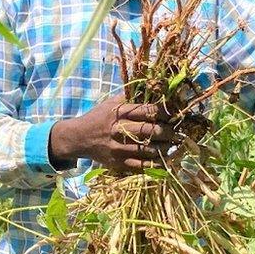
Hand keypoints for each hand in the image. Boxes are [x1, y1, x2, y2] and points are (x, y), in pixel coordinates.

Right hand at [49, 95, 178, 172]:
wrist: (79, 138)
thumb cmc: (99, 117)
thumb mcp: (110, 103)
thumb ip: (130, 97)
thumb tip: (152, 88)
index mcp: (119, 112)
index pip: (147, 111)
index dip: (163, 113)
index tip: (171, 115)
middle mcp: (119, 129)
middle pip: (149, 131)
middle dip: (167, 132)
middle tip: (175, 132)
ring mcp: (118, 148)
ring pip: (148, 149)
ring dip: (164, 148)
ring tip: (171, 145)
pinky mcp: (118, 162)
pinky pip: (141, 165)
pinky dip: (155, 164)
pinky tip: (163, 160)